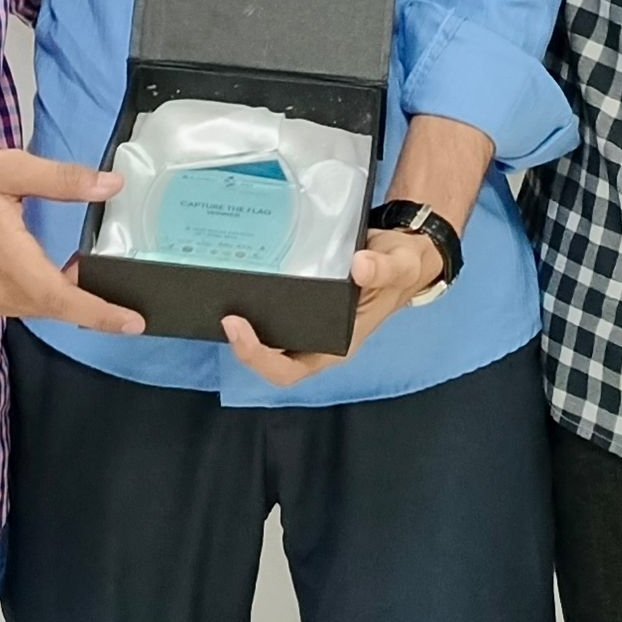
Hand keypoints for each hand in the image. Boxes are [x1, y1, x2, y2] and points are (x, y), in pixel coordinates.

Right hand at [0, 150, 142, 331]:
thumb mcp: (9, 170)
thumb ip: (63, 180)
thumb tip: (111, 186)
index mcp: (11, 263)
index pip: (67, 300)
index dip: (104, 315)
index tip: (136, 324)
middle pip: (56, 308)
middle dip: (91, 303)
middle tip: (124, 289)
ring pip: (36, 307)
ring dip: (64, 295)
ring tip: (89, 270)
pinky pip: (18, 303)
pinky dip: (41, 293)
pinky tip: (52, 268)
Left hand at [218, 225, 443, 387]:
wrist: (402, 252)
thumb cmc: (400, 267)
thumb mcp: (400, 265)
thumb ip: (385, 268)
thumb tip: (361, 266)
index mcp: (337, 345)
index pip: (288, 370)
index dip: (258, 358)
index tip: (238, 327)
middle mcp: (316, 339)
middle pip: (267, 357)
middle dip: (240, 342)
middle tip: (223, 310)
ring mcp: (305, 321)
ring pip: (264, 334)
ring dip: (241, 321)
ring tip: (219, 292)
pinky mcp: (298, 299)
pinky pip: (268, 307)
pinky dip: (250, 297)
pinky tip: (236, 271)